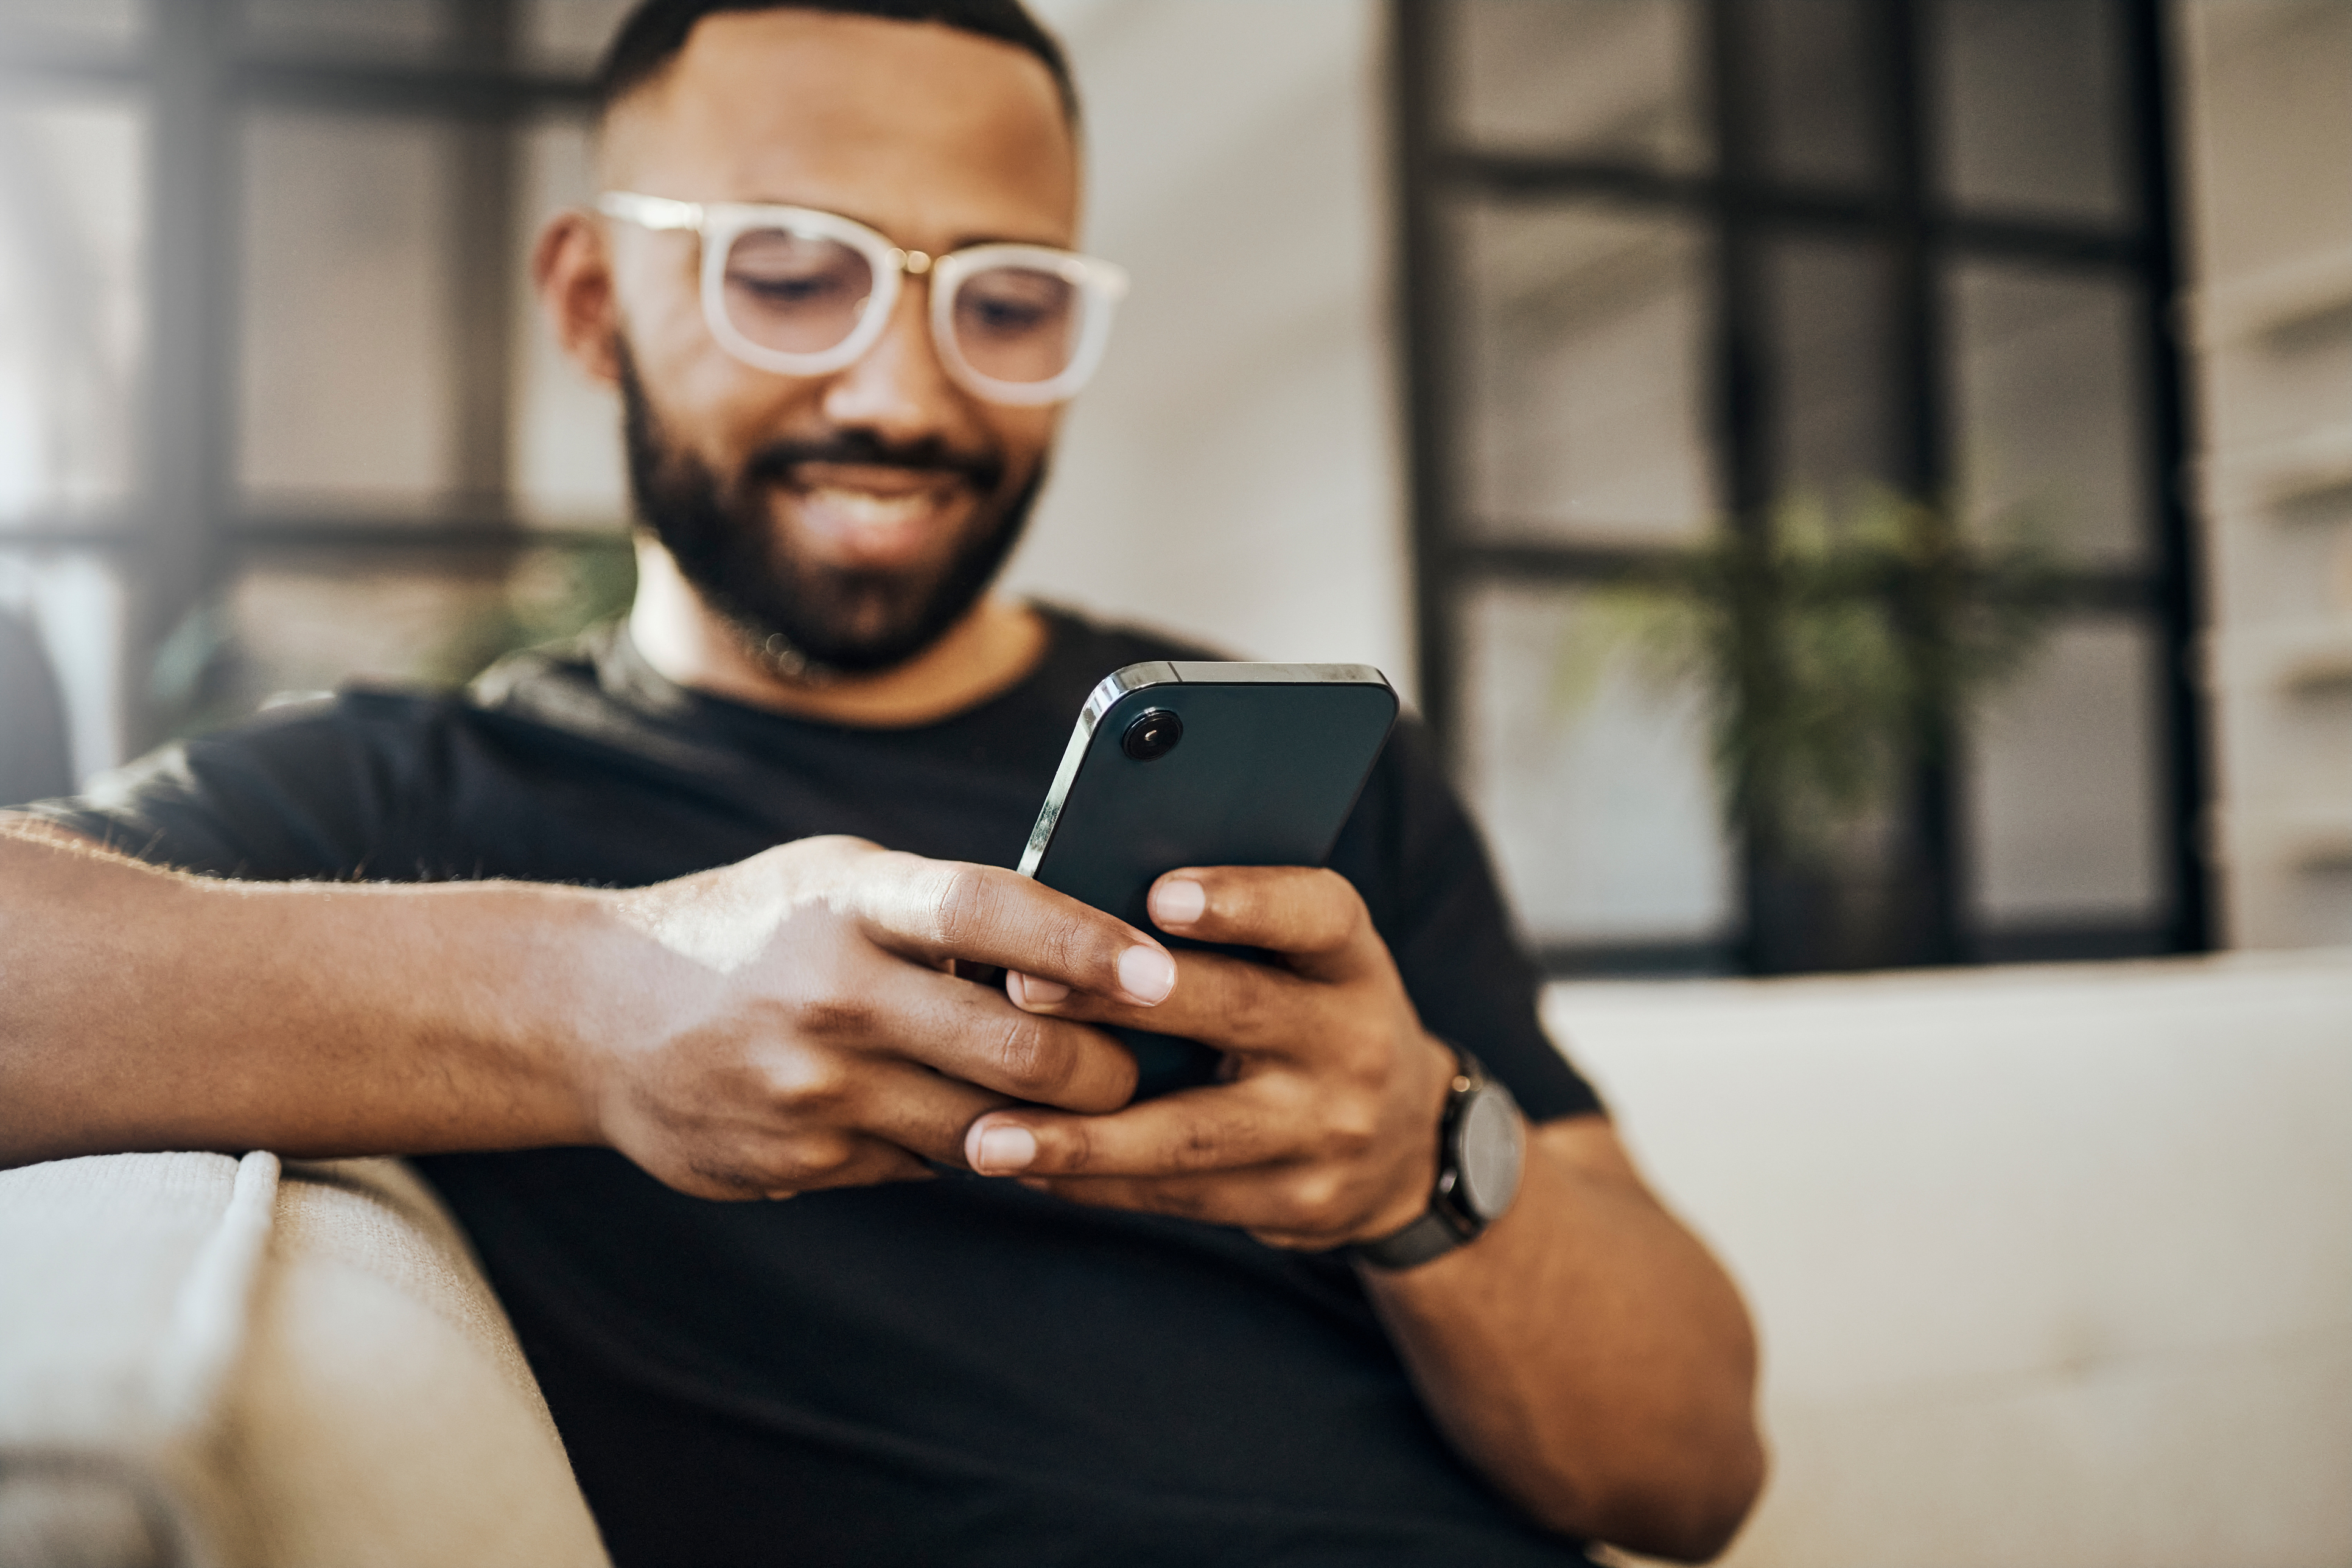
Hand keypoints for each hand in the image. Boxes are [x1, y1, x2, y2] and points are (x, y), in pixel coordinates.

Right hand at [585, 836, 1175, 1200]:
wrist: (599, 1016)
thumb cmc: (758, 927)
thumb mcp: (838, 881)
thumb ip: (947, 908)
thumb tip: (1089, 947)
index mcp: (854, 901)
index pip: (991, 913)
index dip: (1085, 946)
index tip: (1162, 970)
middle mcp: (835, 992)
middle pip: (1018, 1050)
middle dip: (1105, 1069)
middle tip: (1140, 1063)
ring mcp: (816, 1087)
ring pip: (989, 1129)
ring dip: (1048, 1124)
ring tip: (1076, 1101)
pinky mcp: (803, 1161)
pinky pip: (926, 1165)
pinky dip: (960, 1145)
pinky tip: (953, 1116)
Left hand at [961, 866, 1458, 1248]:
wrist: (1402, 1146)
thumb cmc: (1305, 1015)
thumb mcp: (1300, 961)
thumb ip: (1222, 931)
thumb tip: (1075, 903)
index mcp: (1349, 958)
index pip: (1315, 914)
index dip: (1244, 902)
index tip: (1161, 897)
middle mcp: (1352, 1039)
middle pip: (1237, 1011)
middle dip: (1122, 1005)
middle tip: (1022, 991)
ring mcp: (1329, 1130)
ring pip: (1194, 1132)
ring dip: (1084, 1137)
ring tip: (988, 1137)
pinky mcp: (1296, 1201)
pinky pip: (1181, 1195)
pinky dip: (1094, 1183)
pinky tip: (1023, 1169)